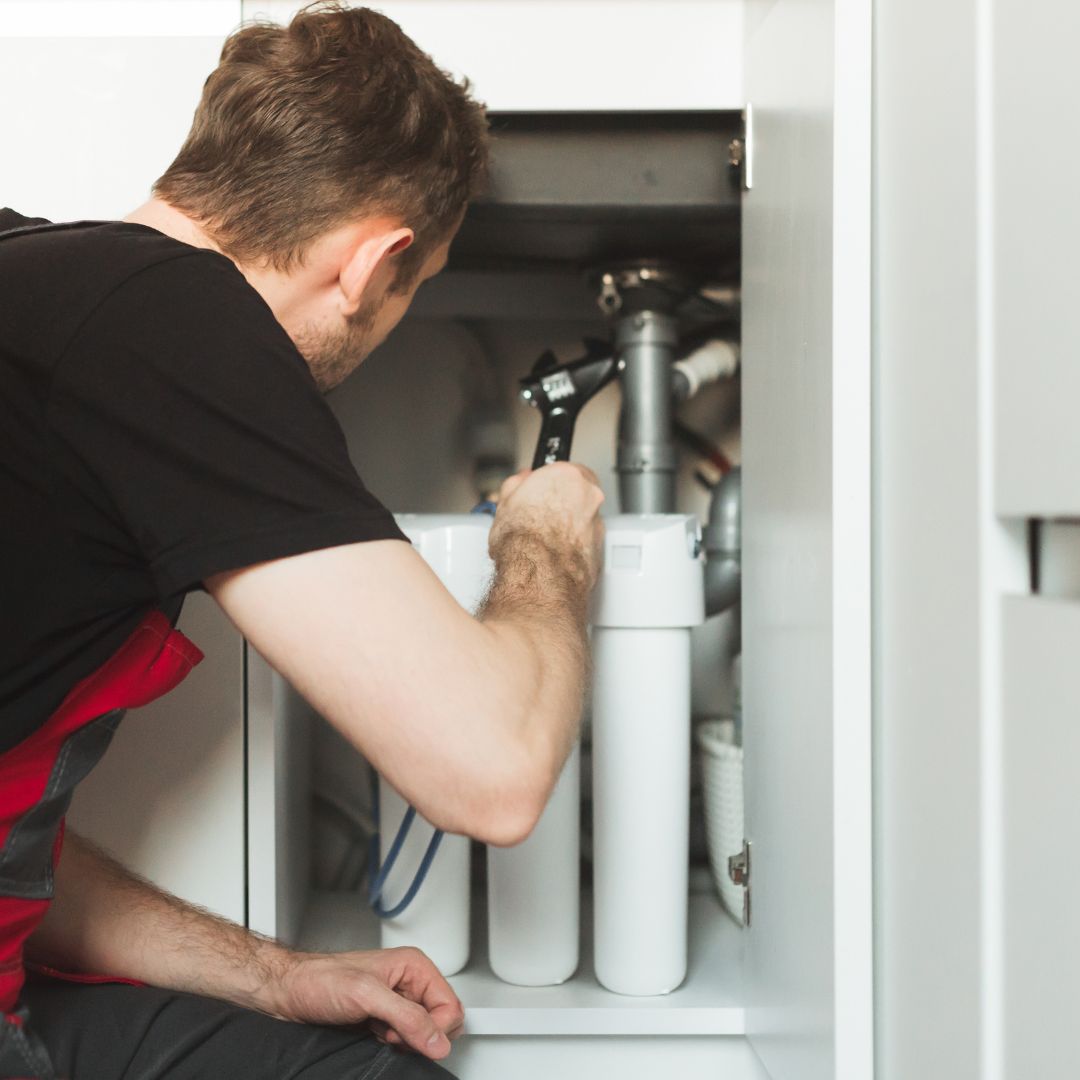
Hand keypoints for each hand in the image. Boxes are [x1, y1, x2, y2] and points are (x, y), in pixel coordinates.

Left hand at [265, 946, 463, 1059]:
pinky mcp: (384, 1019)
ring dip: (403, 1041)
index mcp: (414, 966)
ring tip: (379, 1031)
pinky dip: (393, 1044)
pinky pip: (404, 1040)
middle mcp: (409, 983)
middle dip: (420, 1035)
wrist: (291, 992)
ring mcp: (397, 1002)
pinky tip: (374, 1036)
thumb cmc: (321, 979)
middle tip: (392, 1030)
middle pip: (441, 1021)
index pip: (450, 1005)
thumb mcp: (367, 995)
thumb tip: (438, 1040)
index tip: (414, 1036)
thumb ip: (406, 1017)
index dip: (437, 1028)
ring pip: (423, 1034)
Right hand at [490, 462, 605, 590]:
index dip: (545, 484)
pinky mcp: (601, 547)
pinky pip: (587, 540)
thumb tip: (518, 483)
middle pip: (577, 492)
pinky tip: (556, 553)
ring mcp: (597, 521)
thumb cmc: (523, 542)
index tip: (536, 492)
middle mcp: (588, 495)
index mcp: (566, 476)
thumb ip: (516, 486)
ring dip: (570, 524)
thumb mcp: (505, 505)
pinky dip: (575, 545)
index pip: (560, 470)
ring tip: (546, 539)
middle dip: (561, 502)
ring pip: (585, 517)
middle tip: (540, 516)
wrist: (539, 577)